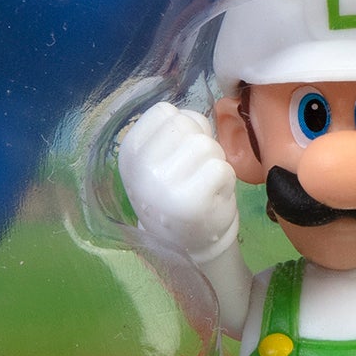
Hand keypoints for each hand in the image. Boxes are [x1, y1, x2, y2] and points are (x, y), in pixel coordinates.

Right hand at [118, 103, 240, 263]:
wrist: (188, 244)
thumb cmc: (177, 192)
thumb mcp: (157, 160)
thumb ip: (169, 132)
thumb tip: (195, 119)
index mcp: (129, 152)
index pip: (164, 111)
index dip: (183, 126)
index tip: (180, 152)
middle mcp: (141, 168)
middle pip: (187, 123)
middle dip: (200, 142)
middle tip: (195, 171)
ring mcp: (164, 185)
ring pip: (207, 144)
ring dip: (214, 161)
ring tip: (204, 183)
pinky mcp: (192, 201)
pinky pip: (222, 168)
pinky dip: (225, 179)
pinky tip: (212, 196)